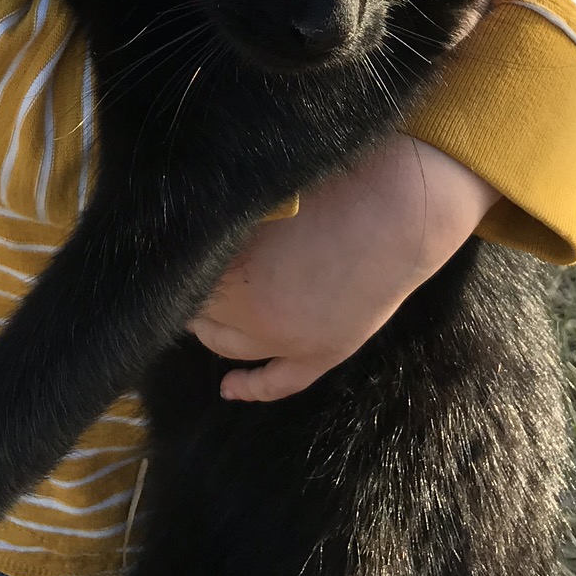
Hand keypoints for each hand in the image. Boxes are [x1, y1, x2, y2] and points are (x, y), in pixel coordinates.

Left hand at [187, 138, 498, 402]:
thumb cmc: (332, 186)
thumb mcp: (264, 197)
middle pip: (203, 313)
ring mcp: (291, 343)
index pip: (185, 281)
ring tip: (202, 307)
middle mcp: (256, 318)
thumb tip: (194, 231)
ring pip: (232, 345)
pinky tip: (227, 388)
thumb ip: (227, 223)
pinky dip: (250, 387)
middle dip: (192, 293)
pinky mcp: (323, 354)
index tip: (172, 249)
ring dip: (212, 328)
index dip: (177, 265)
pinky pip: (278, 382)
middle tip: (188, 270)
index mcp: (235, 276)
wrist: (403, 210)